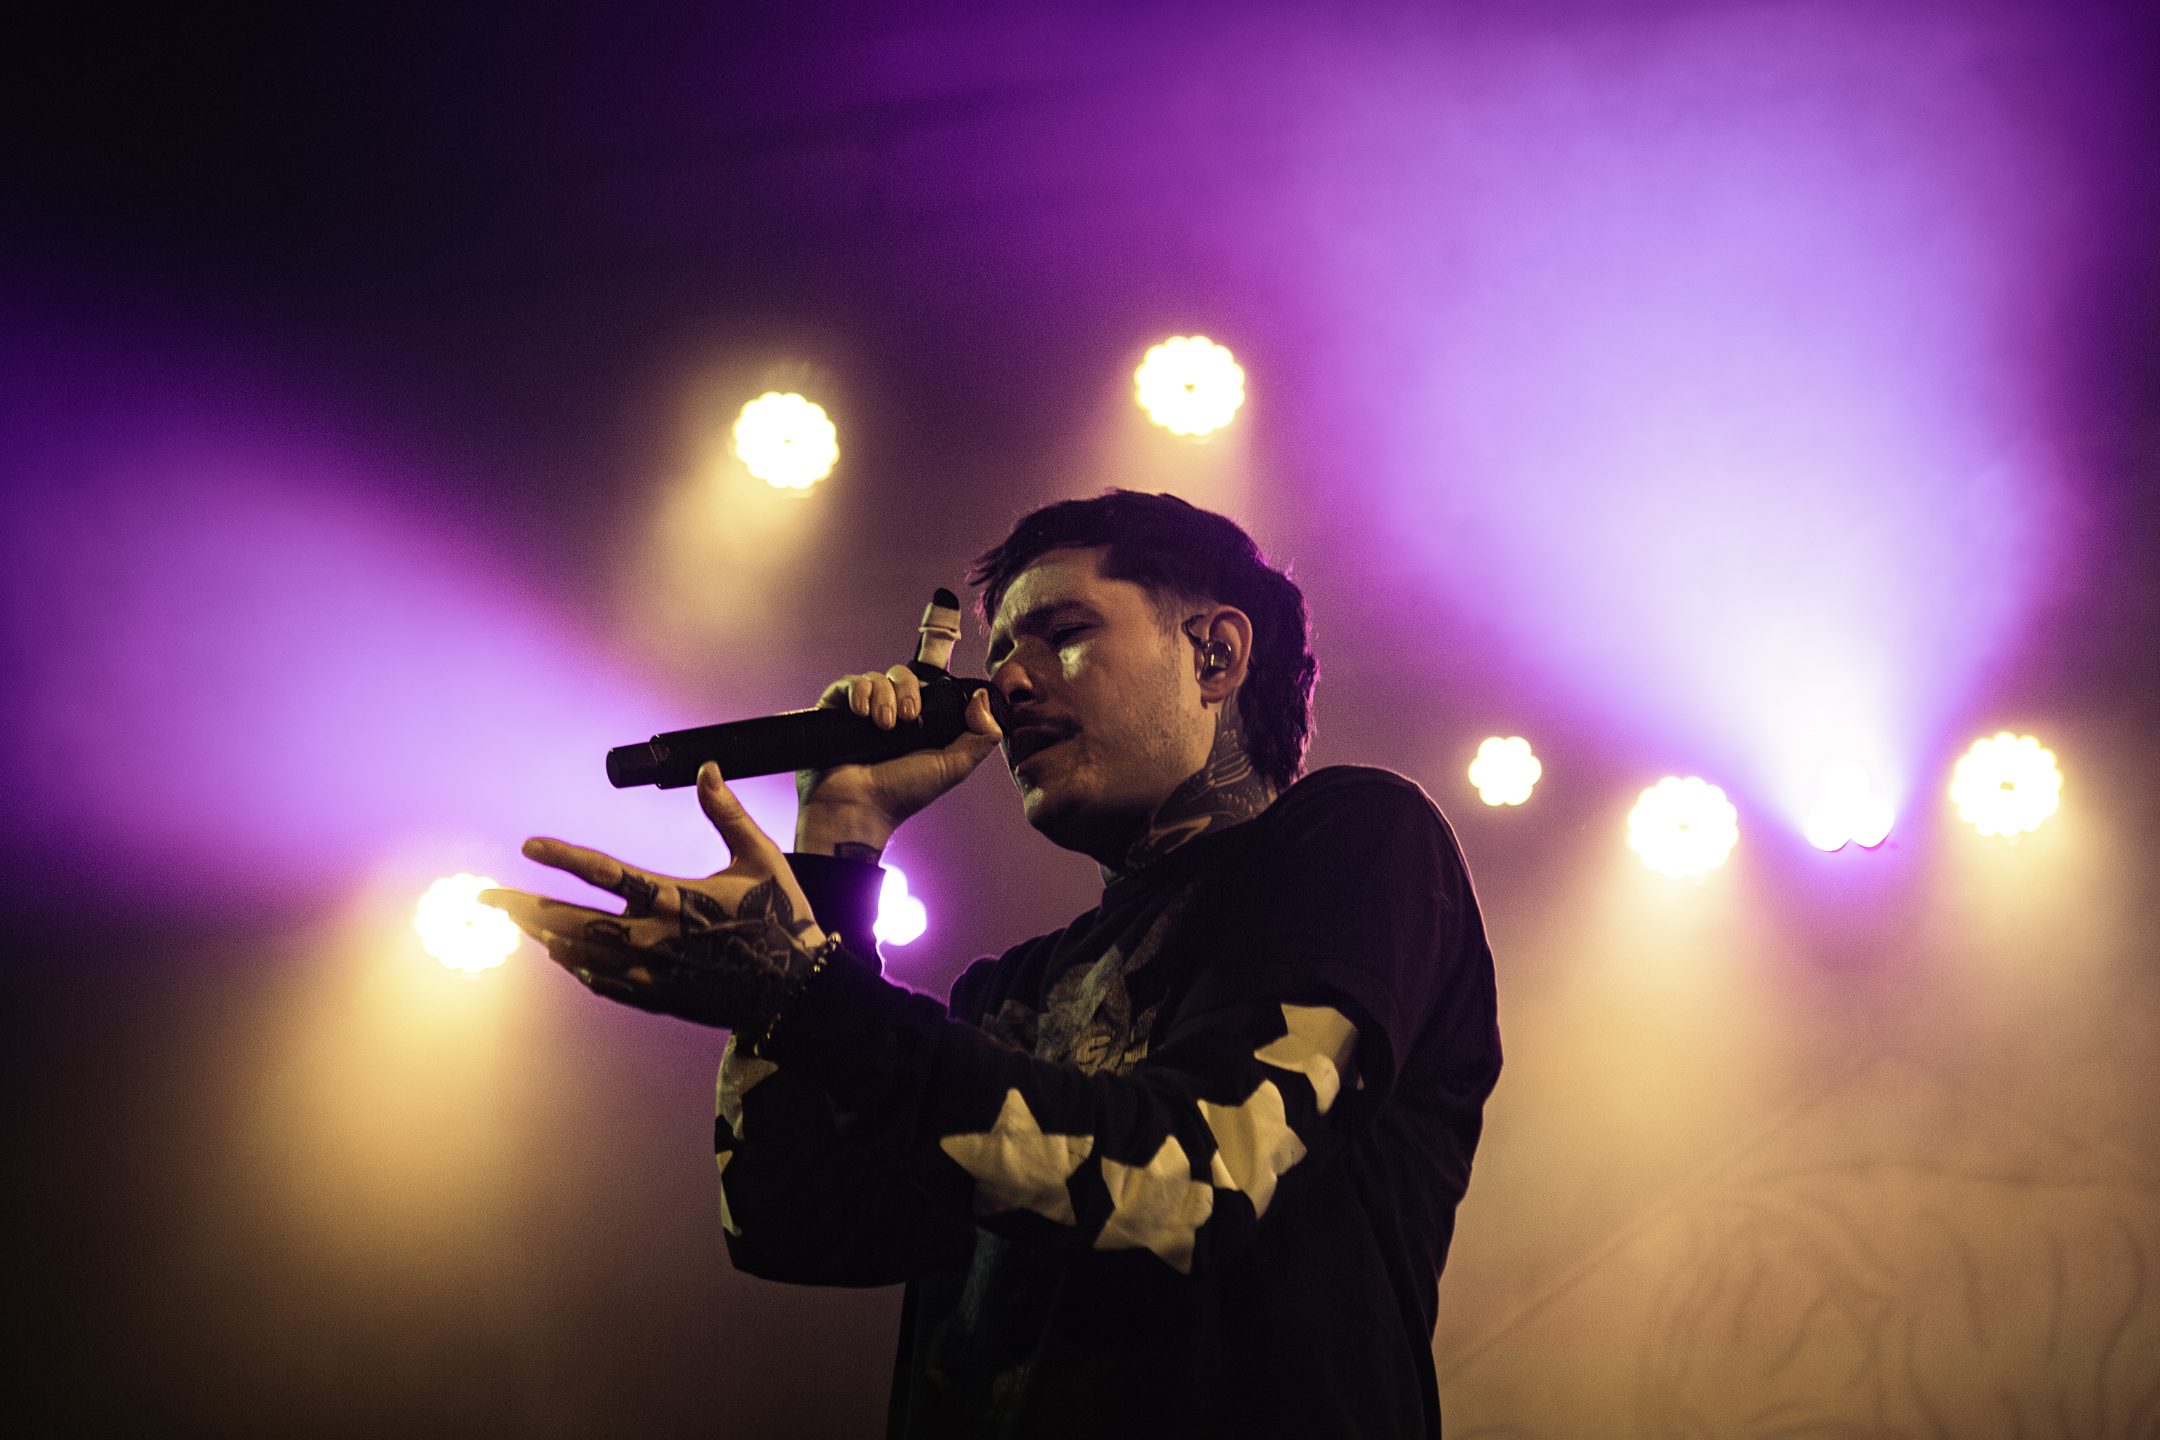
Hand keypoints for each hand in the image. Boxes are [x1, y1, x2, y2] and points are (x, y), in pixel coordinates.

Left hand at [483, 764, 829, 1031]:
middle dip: (524, 907)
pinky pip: (605, 984)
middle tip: (485, 899)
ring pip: (580, 955)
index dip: (562, 856)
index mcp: (673, 897)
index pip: (604, 872)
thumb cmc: (781, 916)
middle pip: (572, 921)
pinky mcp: (659, 996)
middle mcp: (652, 937)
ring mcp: (651, 972)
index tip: (529, 845)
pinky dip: (577, 969)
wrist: (797, 988)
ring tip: (514, 922)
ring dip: (543, 935)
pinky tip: (561, 957)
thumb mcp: (759, 858)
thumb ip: (727, 813)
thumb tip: (707, 767)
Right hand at [795, 665, 1002, 851]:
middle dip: (907, 690)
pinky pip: (849, 682)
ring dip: (883, 697)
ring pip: (877, 678)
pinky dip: (858, 692)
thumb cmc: (904, 793)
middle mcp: (890, 713)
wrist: (858, 806)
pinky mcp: (836, 710)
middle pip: (902, 675)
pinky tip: (861, 714)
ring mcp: (863, 711)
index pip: (927, 684)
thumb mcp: (954, 766)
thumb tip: (982, 697)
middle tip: (906, 717)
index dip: (930, 680)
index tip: (929, 696)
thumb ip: (982, 736)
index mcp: (919, 722)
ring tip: (883, 725)